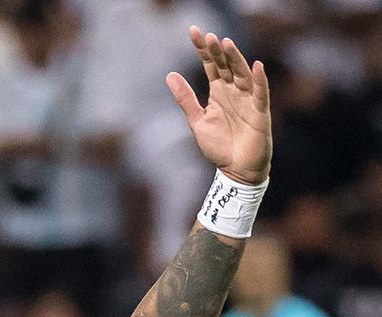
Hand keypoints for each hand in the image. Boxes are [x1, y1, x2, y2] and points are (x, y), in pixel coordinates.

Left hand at [167, 27, 271, 184]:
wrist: (235, 170)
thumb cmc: (219, 146)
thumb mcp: (197, 120)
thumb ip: (185, 99)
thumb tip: (169, 75)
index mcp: (218, 92)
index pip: (211, 65)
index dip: (203, 49)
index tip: (194, 31)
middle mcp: (234, 92)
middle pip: (226, 66)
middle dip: (218, 51)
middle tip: (209, 35)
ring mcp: (248, 101)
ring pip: (242, 75)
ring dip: (235, 59)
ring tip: (226, 44)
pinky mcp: (260, 113)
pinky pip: (261, 94)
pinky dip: (260, 80)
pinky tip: (256, 66)